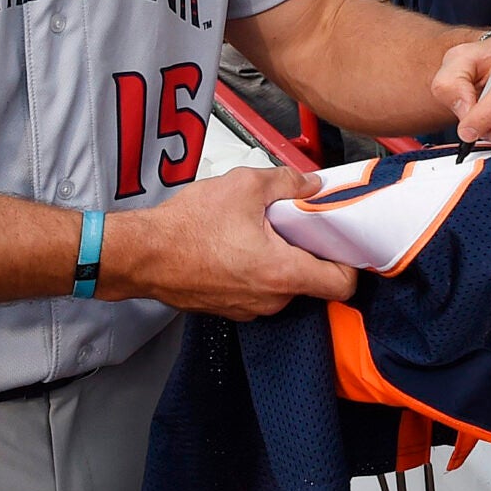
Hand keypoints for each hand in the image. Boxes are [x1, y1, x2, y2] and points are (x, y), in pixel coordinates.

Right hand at [105, 165, 356, 319]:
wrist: (141, 255)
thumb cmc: (186, 227)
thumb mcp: (245, 186)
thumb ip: (288, 182)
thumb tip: (311, 185)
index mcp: (283, 273)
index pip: (343, 284)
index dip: (349, 260)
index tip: (342, 240)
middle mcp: (270, 299)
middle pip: (313, 281)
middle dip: (308, 252)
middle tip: (293, 224)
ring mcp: (249, 309)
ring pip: (283, 284)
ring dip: (280, 260)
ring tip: (258, 231)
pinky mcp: (229, 309)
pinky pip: (258, 290)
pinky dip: (256, 270)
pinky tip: (237, 245)